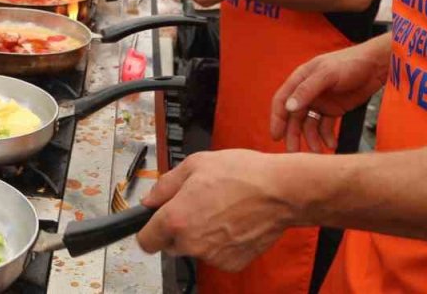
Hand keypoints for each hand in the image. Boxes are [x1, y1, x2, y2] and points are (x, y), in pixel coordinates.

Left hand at [137, 150, 295, 270]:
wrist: (280, 191)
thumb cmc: (242, 174)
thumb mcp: (196, 164)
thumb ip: (166, 185)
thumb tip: (150, 199)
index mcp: (176, 218)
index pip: (146, 241)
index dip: (148, 229)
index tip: (155, 223)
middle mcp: (192, 243)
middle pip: (170, 245)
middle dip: (177, 229)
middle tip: (196, 206)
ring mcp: (212, 256)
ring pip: (195, 249)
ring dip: (200, 235)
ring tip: (220, 209)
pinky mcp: (232, 263)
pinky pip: (216, 255)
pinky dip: (220, 243)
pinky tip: (233, 222)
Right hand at [270, 36, 389, 151]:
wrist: (376, 65)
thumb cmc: (350, 63)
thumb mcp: (327, 74)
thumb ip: (307, 90)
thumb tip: (288, 107)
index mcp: (300, 79)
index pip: (282, 101)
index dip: (277, 119)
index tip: (276, 137)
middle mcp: (308, 92)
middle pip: (294, 117)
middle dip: (294, 135)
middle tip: (295, 152)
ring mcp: (321, 101)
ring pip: (309, 124)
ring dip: (311, 138)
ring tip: (318, 151)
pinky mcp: (334, 109)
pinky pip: (325, 126)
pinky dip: (326, 136)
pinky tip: (332, 144)